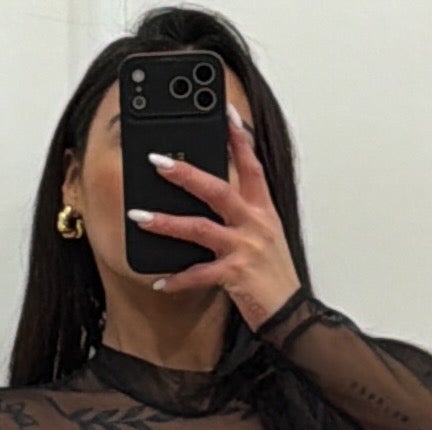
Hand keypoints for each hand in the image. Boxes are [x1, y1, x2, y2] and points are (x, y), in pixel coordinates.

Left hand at [131, 105, 302, 330]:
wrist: (291, 315)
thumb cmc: (276, 279)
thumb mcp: (266, 239)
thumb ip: (244, 217)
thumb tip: (215, 201)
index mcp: (264, 211)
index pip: (250, 165)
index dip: (238, 138)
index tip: (225, 112)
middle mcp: (255, 224)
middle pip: (218, 189)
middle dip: (186, 174)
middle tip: (157, 162)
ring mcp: (245, 249)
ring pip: (200, 228)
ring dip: (166, 223)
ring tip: (139, 217)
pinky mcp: (237, 275)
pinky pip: (199, 275)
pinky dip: (177, 280)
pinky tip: (159, 281)